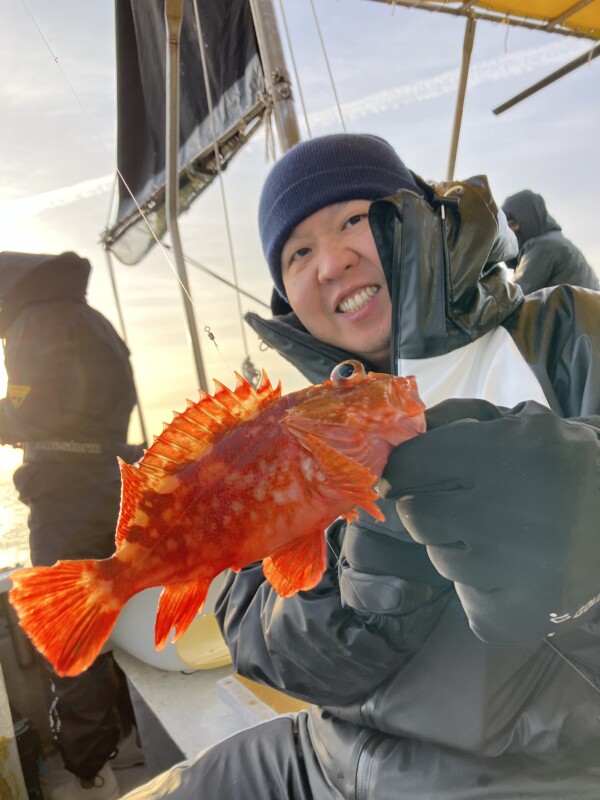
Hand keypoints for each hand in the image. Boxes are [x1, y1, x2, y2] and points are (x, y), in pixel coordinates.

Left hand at [381, 399, 599, 643]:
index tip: (412, 474)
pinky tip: (513, 572)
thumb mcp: (521, 422)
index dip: (406, 469)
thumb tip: (397, 436)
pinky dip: (482, 589)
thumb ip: (456, 419)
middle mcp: (501, 513)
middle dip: (429, 507)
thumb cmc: (566, 463)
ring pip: (441, 559)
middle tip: (458, 506)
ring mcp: (510, 571)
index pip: (410, 466)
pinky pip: (468, 601)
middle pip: (417, 515)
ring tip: (500, 539)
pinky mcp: (519, 614)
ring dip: (458, 548)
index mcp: (501, 454)